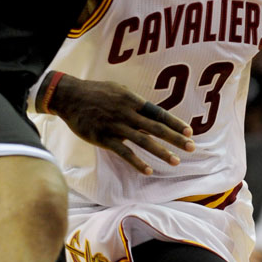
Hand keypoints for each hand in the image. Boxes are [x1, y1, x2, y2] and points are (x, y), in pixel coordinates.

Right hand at [49, 73, 193, 174]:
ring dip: (161, 152)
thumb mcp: (118, 90)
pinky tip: (149, 171)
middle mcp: (127, 113)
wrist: (69, 96)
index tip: (190, 132)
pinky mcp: (104, 138)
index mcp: (132, 100)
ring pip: (143, 141)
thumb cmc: (96, 93)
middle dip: (175, 138)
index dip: (175, 123)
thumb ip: (135, 102)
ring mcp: (116, 126)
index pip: (158, 113)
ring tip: (176, 161)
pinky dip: (137, 162)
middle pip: (156, 128)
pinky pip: (124, 152)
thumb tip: (151, 114)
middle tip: (192, 147)